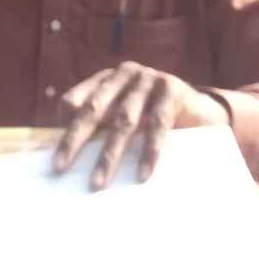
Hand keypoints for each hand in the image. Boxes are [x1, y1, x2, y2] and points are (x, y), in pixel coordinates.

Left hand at [52, 62, 229, 189]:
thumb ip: (102, 129)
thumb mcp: (126, 119)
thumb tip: (66, 160)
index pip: (74, 100)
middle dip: (75, 140)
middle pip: (93, 109)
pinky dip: (149, 152)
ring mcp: (148, 80)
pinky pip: (157, 125)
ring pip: (124, 120)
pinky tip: (142, 174)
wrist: (203, 111)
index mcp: (106, 80)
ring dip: (109, 154)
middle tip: (61, 168)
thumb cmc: (155, 119)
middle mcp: (124, 75)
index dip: (63, 126)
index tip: (54, 155)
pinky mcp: (172, 90)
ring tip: (98, 183)